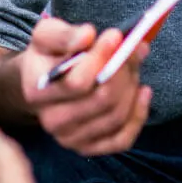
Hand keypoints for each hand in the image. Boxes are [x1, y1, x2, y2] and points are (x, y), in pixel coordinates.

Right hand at [19, 17, 151, 155]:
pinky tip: (143, 91)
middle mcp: (52, 122)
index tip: (115, 35)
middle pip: (102, 100)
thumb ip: (65, 34)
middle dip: (123, 70)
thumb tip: (87, 35)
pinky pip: (122, 139)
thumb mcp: (47, 35)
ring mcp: (71, 139)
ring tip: (133, 64)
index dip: (101, 58)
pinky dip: (138, 115)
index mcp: (38, 92)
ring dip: (131, 87)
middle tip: (133, 47)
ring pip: (116, 116)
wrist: (43, 83)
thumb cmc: (49, 55)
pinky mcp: (90, 148)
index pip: (77, 82)